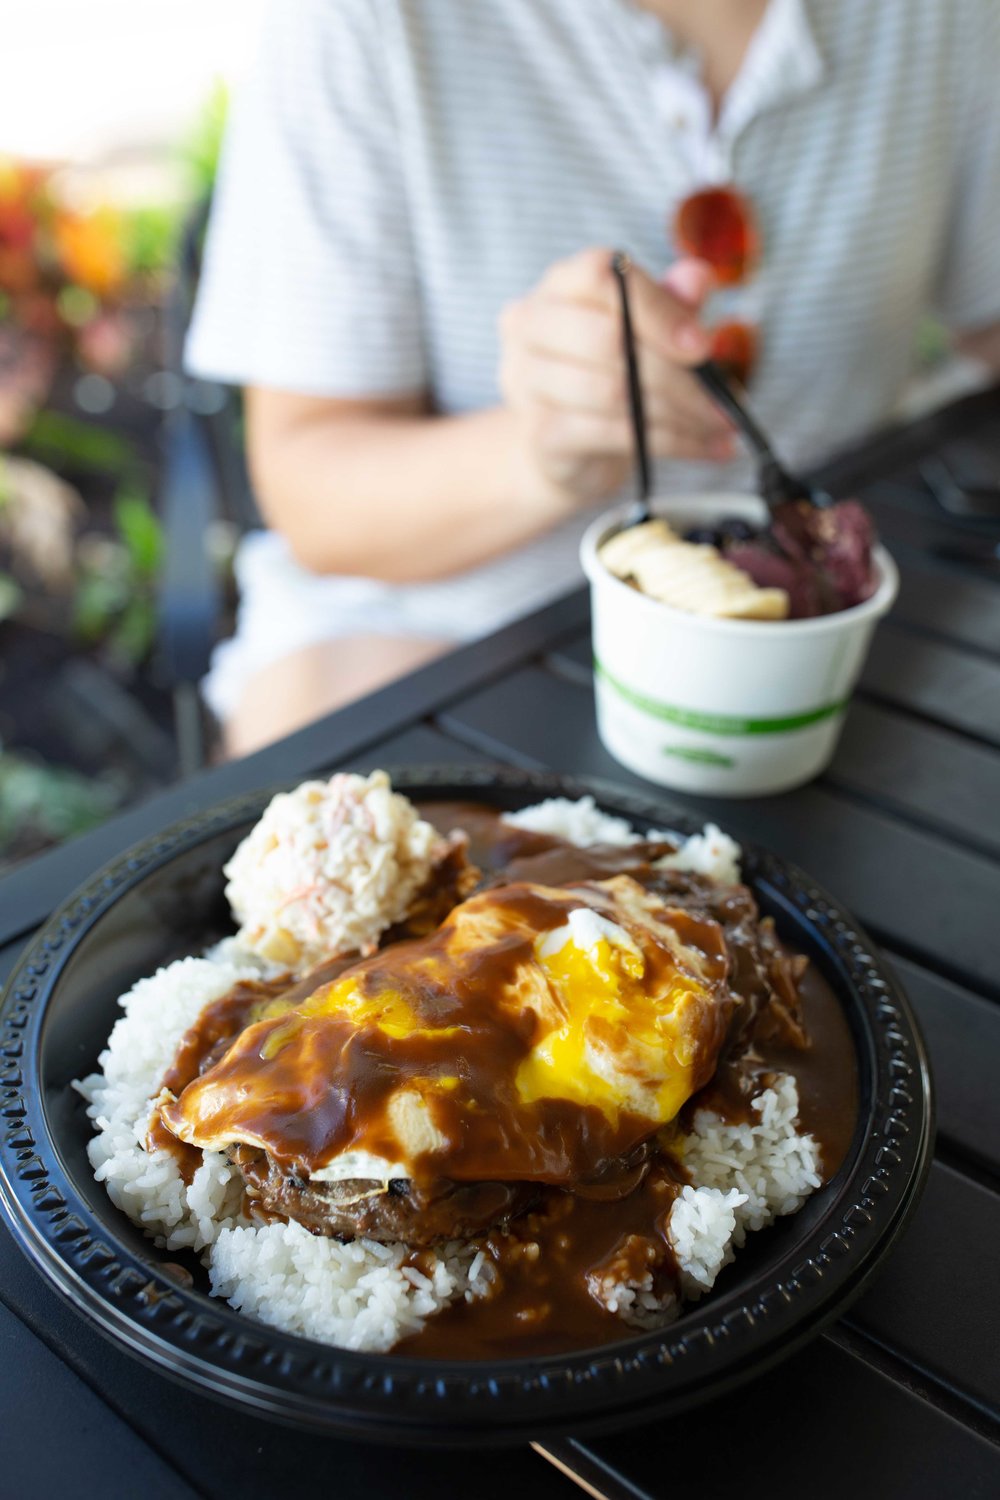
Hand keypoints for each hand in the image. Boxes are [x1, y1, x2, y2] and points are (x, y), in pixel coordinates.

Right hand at [498, 248, 737, 505]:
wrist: (566, 446)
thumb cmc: (611, 372)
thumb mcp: (648, 328)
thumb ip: (672, 301)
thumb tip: (696, 277)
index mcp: (562, 283)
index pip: (601, 277)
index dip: (656, 310)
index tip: (703, 347)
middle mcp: (531, 322)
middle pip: (607, 339)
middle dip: (676, 375)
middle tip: (723, 402)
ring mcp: (526, 380)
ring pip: (612, 392)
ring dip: (678, 414)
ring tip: (719, 427)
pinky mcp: (541, 433)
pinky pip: (612, 435)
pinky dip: (667, 443)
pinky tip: (700, 447)